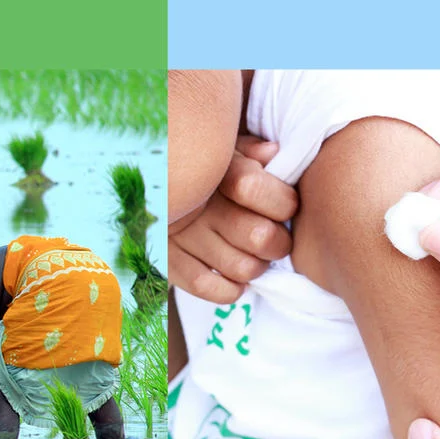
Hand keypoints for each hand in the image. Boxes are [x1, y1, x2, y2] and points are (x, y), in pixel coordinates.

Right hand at [169, 136, 297, 303]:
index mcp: (214, 170)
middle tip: (277, 238)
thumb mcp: (227, 149)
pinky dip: (230, 289)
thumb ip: (251, 150)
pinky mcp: (167, 261)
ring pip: (241, 267)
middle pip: (258, 236)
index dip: (283, 202)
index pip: (254, 188)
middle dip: (279, 242)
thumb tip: (272, 152)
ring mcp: (180, 235)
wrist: (151, 180)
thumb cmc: (205, 167)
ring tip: (257, 257)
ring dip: (258, 267)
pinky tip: (236, 279)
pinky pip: (206, 286)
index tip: (287, 205)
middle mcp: (195, 204)